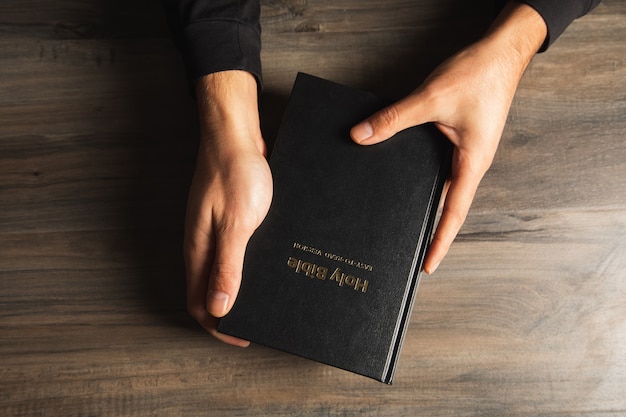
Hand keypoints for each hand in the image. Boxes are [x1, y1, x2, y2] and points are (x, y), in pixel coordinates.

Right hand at [184, 71, 271, 345]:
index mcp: (199, 251)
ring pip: (222, 272)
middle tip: (259, 320)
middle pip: (209, 292)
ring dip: (240, 290)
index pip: (200, 304)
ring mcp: (213, 231)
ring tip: (267, 298)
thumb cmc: (235, 174)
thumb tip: (218, 309)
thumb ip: (226, 267)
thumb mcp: (236, 225)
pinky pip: (234, 253)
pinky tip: (267, 265)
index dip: (219, 327)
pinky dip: (247, 267)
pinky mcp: (227, 219)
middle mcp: (202, 245)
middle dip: (231, 313)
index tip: (245, 337)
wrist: (235, 134)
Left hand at [350, 2, 546, 273]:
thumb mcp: (431, 99)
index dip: (440, 241)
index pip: (453, 213)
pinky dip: (422, 178)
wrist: (501, 52)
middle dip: (431, 230)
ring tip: (404, 225)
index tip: (427, 266)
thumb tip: (360, 136)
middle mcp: (469, 162)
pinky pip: (439, 166)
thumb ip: (394, 119)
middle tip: (410, 254)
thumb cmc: (478, 75)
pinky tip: (403, 179)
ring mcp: (464, 151)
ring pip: (442, 186)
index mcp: (471, 162)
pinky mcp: (458, 138)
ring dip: (426, 205)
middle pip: (448, 205)